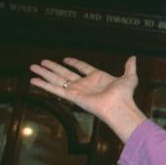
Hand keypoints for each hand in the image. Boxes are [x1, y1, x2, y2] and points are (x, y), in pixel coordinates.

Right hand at [30, 56, 146, 141]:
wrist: (119, 106)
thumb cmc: (125, 95)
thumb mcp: (129, 78)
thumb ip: (129, 67)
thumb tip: (133, 57)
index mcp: (98, 78)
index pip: (83, 68)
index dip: (75, 63)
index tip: (66, 59)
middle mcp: (85, 84)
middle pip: (65, 73)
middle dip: (53, 67)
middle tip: (41, 62)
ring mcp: (77, 90)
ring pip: (57, 79)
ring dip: (44, 73)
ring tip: (32, 67)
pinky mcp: (71, 96)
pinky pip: (55, 89)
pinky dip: (44, 85)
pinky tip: (34, 80)